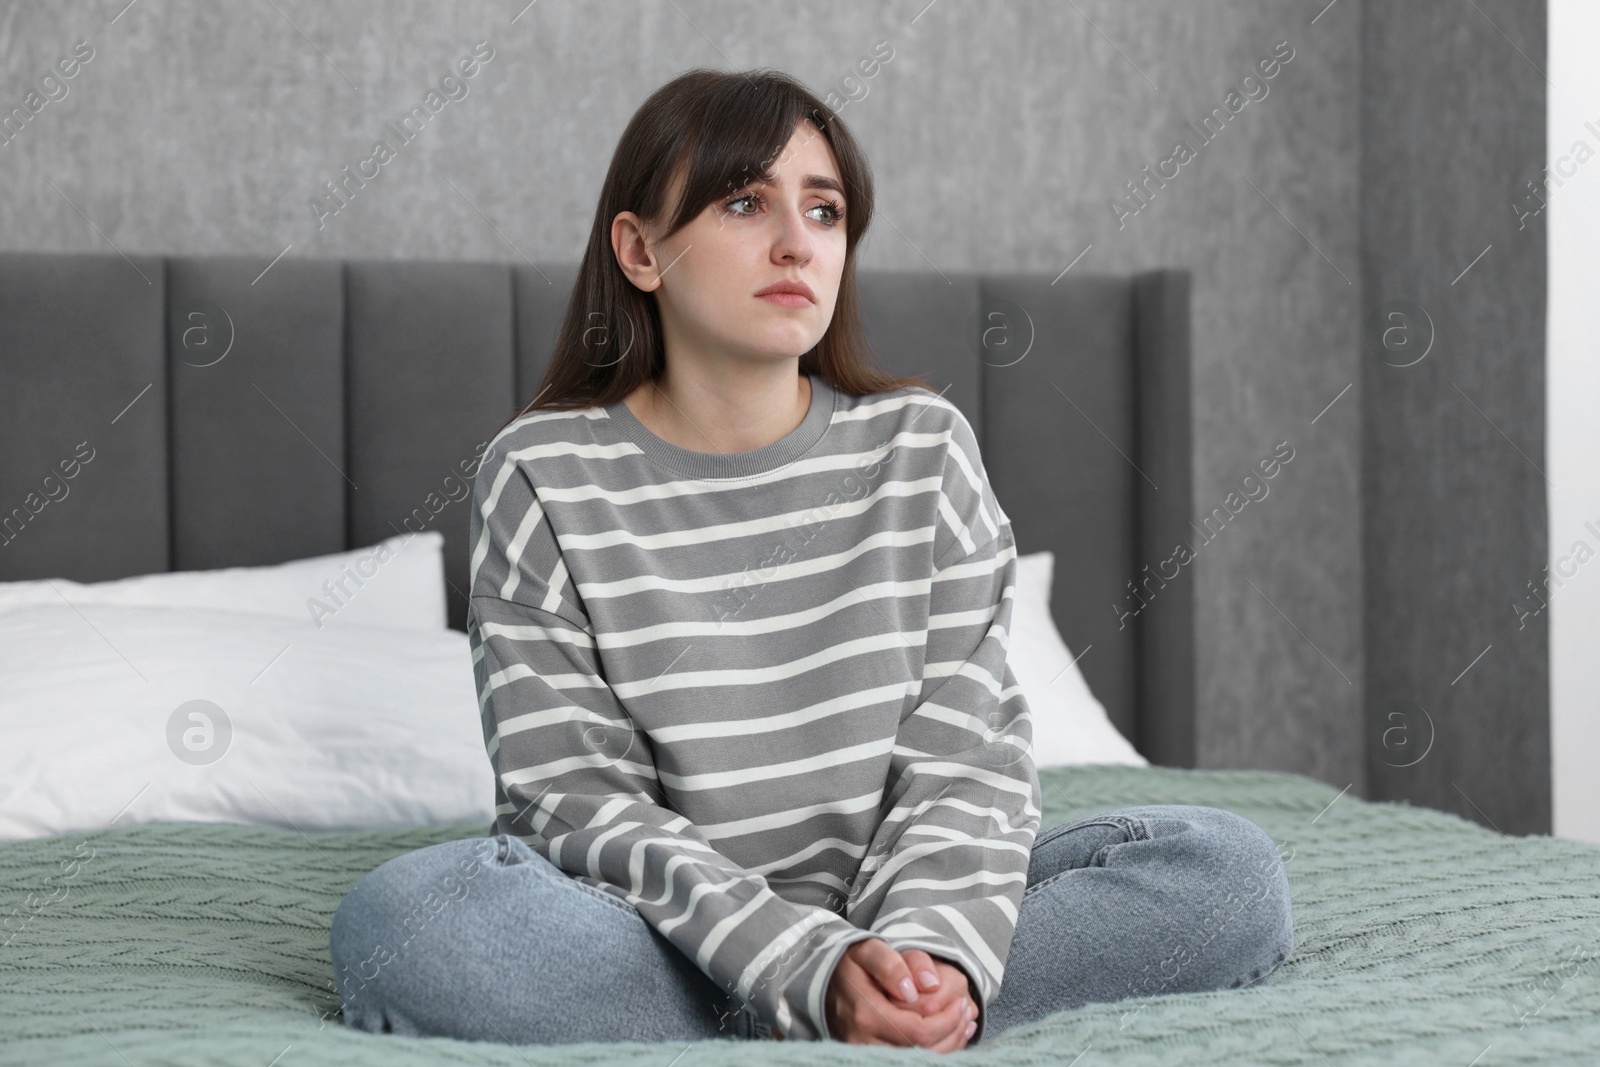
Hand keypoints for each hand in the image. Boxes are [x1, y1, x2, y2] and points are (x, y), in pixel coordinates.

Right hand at [824, 937, 977, 1050]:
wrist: (823, 979)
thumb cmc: (851, 963)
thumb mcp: (868, 950)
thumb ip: (891, 964)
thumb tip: (918, 988)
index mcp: (865, 1013)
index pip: (919, 1031)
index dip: (946, 1020)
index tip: (961, 1002)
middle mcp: (862, 1040)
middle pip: (921, 1052)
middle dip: (951, 1033)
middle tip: (966, 1013)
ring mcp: (864, 1053)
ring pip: (917, 1061)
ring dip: (947, 1046)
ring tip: (963, 1024)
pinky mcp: (868, 1057)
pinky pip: (908, 1061)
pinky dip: (935, 1052)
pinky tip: (949, 1037)